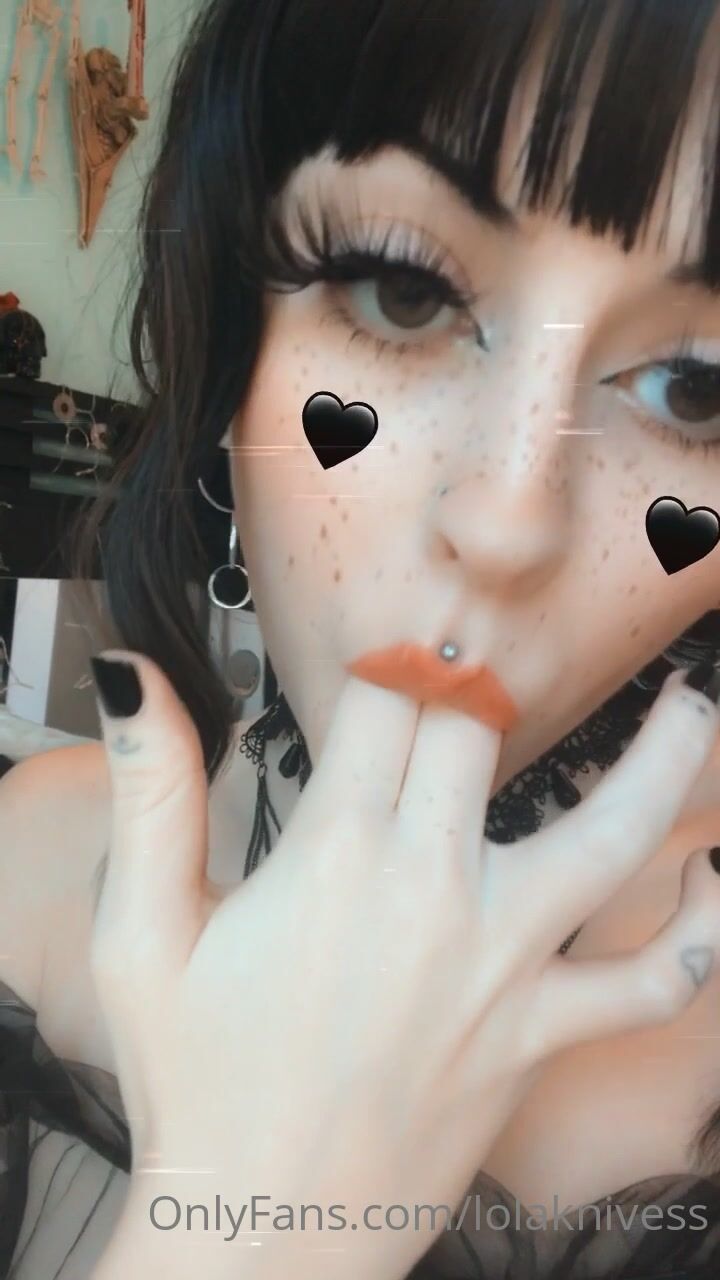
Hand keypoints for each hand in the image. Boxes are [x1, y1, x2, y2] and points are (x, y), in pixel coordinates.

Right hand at [89, 653, 719, 1279]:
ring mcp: (503, 964)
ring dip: (663, 756)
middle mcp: (434, 889)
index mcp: (337, 853)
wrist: (258, 1235)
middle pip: (484, 732)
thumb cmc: (194, 1083)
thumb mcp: (141, 933)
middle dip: (478, 679)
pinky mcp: (540, 1037)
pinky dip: (698, 935)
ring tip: (693, 698)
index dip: (388, 655)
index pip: (386, 700)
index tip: (393, 640)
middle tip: (490, 641)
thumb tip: (135, 674)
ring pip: (611, 833)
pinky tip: (713, 882)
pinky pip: (651, 984)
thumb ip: (150, 790)